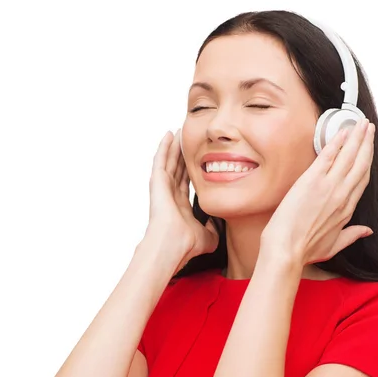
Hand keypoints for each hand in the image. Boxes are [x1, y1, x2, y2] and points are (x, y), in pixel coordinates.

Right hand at [146, 129, 219, 269]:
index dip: (192, 170)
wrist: (174, 244)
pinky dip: (165, 147)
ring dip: (174, 147)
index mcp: (181, 206)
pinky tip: (169, 135)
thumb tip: (220, 225)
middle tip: (187, 139)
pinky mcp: (157, 182)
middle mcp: (170, 195)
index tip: (198, 159)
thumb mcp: (208, 236)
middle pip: (177, 169)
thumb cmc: (188, 244)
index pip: (186, 183)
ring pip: (169, 161)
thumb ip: (214, 228)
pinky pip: (161, 160)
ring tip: (178, 132)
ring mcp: (163, 188)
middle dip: (182, 154)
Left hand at [260, 119, 374, 265]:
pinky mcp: (312, 180)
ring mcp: (329, 186)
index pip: (362, 180)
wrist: (287, 249)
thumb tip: (367, 231)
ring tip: (360, 123)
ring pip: (349, 156)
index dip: (367, 162)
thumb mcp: (334, 246)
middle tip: (368, 128)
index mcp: (347, 210)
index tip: (368, 150)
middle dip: (366, 143)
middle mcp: (342, 195)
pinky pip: (329, 156)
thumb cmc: (305, 249)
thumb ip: (352, 235)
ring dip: (356, 137)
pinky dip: (337, 142)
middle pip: (361, 164)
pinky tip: (342, 131)